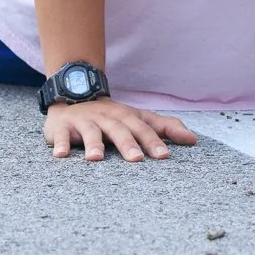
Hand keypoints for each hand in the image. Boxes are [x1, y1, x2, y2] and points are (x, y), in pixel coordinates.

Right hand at [44, 98, 197, 161]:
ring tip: (97, 159)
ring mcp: (84, 121)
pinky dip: (60, 144)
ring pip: (90, 132)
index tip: (164, 156)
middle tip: (136, 160)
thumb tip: (193, 139)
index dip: (153, 141)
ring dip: (93, 144)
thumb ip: (164, 128)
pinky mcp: (62, 127)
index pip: (142, 128)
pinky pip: (60, 135)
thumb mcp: (137, 118)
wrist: (72, 94)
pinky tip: (61, 154)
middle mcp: (106, 117)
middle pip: (118, 130)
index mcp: (126, 116)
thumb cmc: (110, 115)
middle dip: (127, 144)